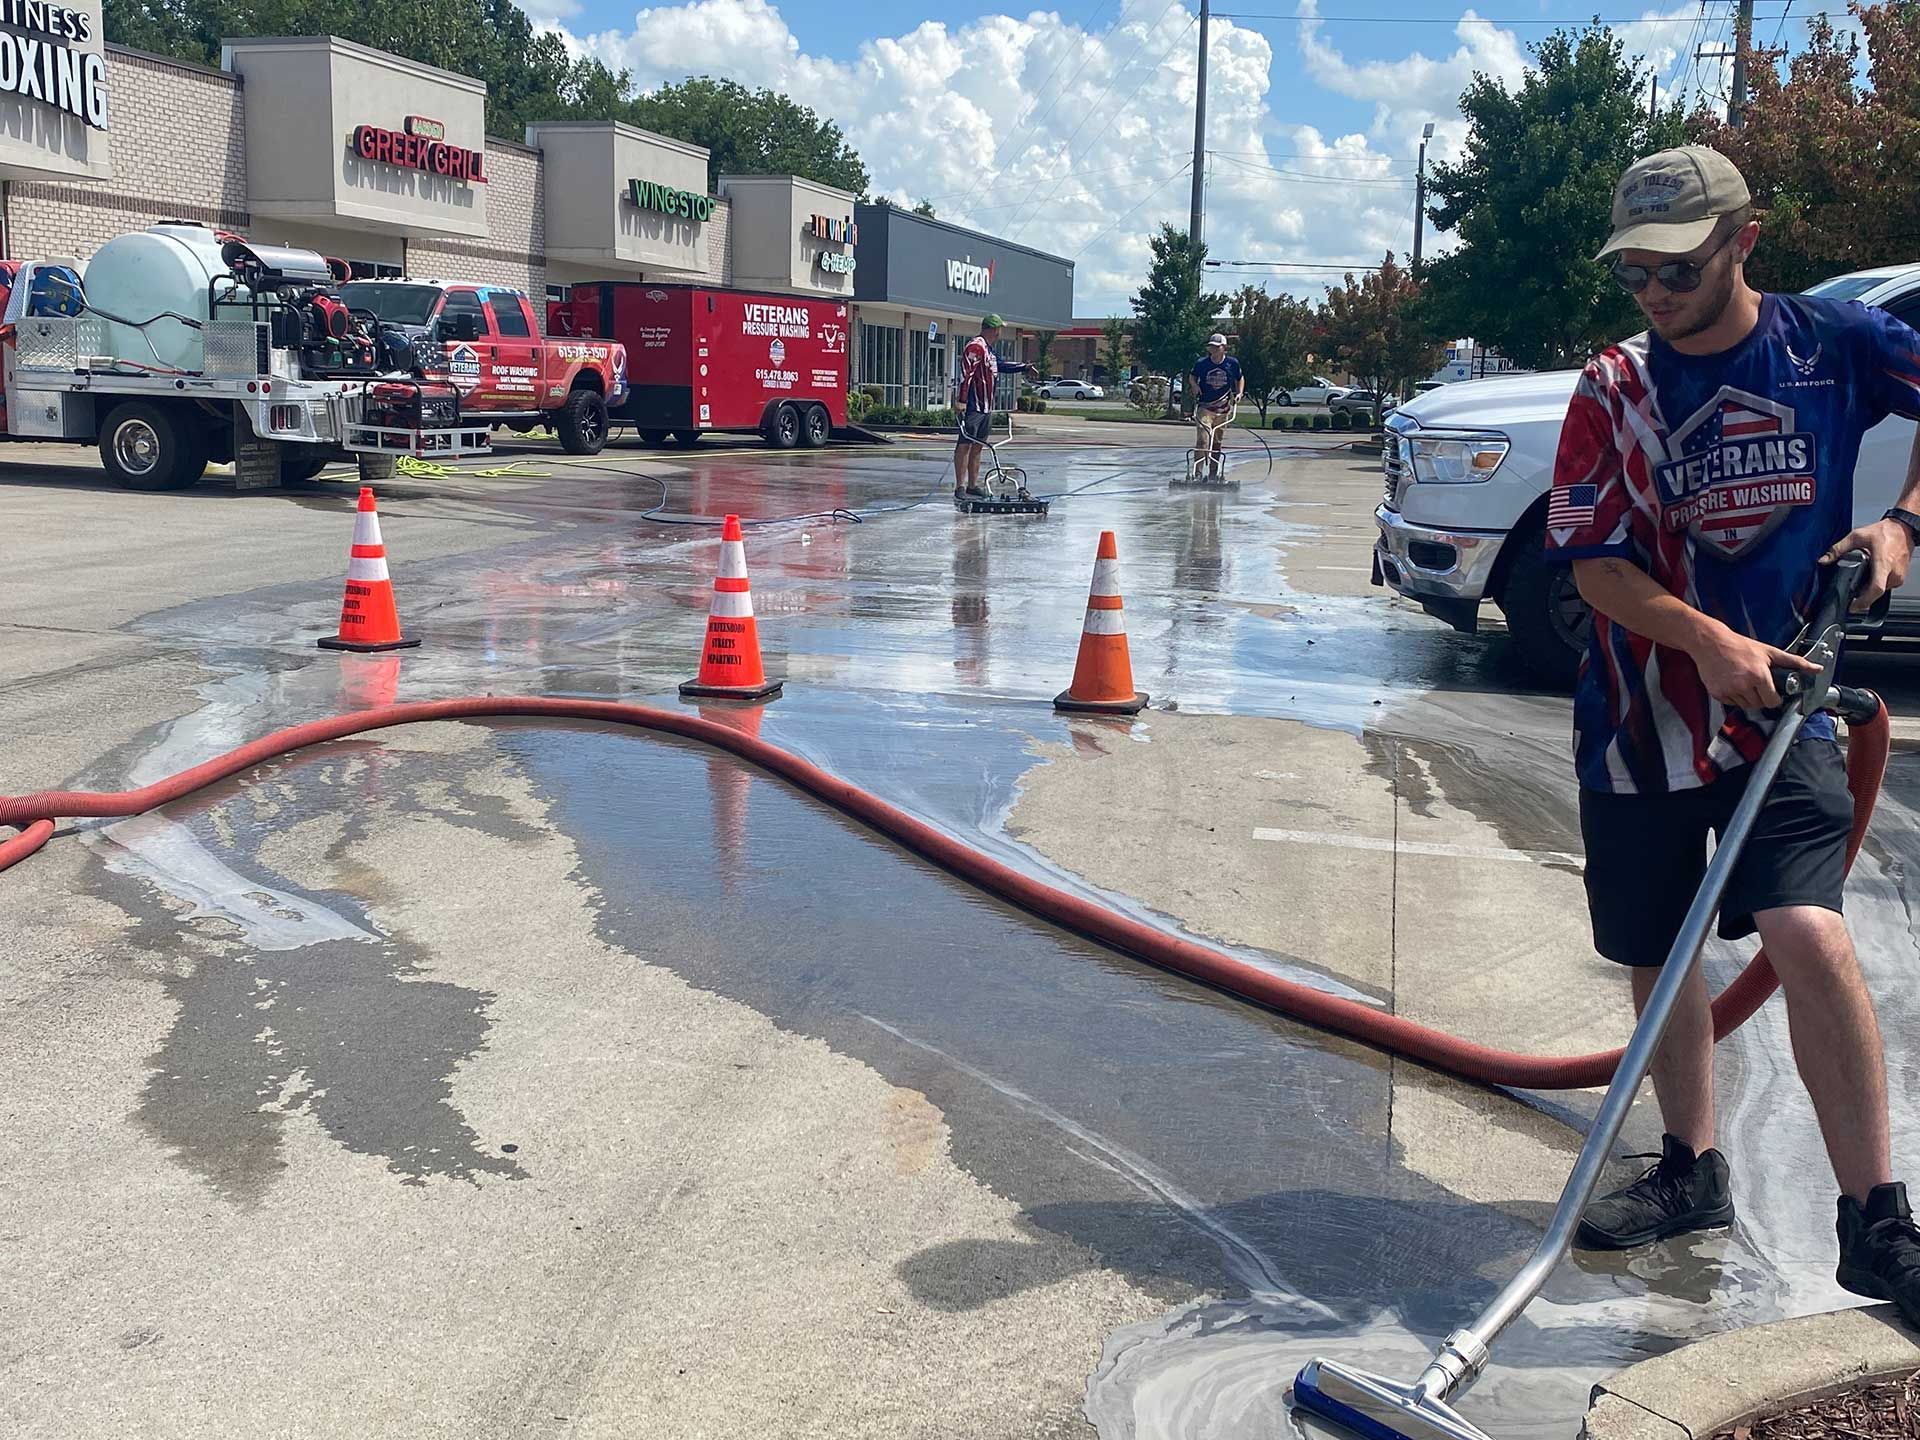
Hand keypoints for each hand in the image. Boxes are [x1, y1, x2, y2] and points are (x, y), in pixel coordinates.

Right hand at [1695, 624, 1821, 711]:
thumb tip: (1817, 668)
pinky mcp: (1717, 693)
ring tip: (1744, 683)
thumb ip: (1794, 662)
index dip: (1774, 698)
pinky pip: (1730, 703)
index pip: (1772, 701)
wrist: (1711, 642)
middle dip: (1761, 698)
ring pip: (1744, 706)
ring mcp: (1729, 690)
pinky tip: (1732, 684)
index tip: (1772, 693)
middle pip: (1758, 705)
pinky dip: (1733, 697)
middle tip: (1757, 685)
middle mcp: (1743, 685)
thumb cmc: (1739, 646)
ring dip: (1747, 699)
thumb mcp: (1769, 652)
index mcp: (1758, 676)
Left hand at [1820, 518, 1914, 606]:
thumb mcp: (1857, 536)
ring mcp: (1899, 575)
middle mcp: (1894, 572)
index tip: (1853, 606)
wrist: (1903, 528)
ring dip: (1869, 589)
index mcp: (1883, 563)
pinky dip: (1877, 584)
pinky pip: (1886, 585)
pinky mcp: (1901, 576)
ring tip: (1861, 580)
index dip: (1864, 601)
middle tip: (1851, 593)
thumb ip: (1838, 548)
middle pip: (1875, 592)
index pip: (1876, 589)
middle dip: (1862, 594)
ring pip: (1881, 590)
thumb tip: (1824, 560)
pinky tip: (1871, 576)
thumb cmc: (1885, 531)